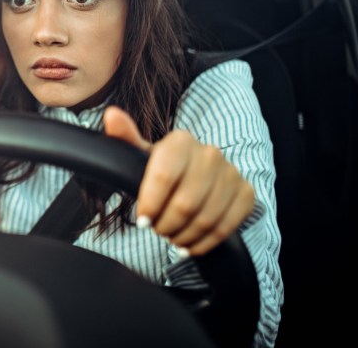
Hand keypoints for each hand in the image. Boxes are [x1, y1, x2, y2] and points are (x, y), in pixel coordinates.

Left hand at [103, 105, 255, 255]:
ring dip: (183, 236)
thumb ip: (125, 137)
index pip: (164, 177)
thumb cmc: (164, 167)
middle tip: (157, 229)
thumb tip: (111, 114)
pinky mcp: (246, 194)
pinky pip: (225, 228)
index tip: (142, 220)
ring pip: (205, 219)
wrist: (197, 175)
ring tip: (171, 236)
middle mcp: (210, 154)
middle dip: (166, 224)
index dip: (151, 203)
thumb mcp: (141, 154)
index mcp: (181, 141)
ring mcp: (231, 174)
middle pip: (185, 204)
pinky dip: (204, 242)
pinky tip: (190, 244)